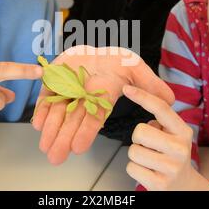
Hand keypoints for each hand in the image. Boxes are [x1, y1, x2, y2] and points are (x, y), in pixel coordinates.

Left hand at [32, 45, 174, 164]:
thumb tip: (171, 100)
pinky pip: (46, 96)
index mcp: (102, 98)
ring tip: (44, 145)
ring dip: (50, 129)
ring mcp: (67, 90)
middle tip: (56, 157)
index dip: (86, 132)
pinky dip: (41, 109)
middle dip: (64, 139)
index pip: (94, 118)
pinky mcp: (54, 81)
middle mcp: (83, 98)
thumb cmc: (116, 61)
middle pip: (73, 121)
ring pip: (58, 111)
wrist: (95, 51)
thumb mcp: (135, 67)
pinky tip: (37, 123)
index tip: (79, 148)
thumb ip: (149, 83)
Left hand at [123, 85, 208, 190]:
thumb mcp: (172, 133)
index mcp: (182, 131)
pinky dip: (135, 169)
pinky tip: (148, 171)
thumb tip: (141, 101)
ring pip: (133, 151)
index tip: (127, 88)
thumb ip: (160, 120)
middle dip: (137, 138)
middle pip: (140, 131)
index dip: (142, 96)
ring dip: (136, 154)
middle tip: (147, 144)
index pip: (161, 108)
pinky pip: (132, 168)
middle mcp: (180, 148)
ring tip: (149, 158)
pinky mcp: (160, 184)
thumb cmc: (171, 153)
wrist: (184, 186)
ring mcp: (171, 168)